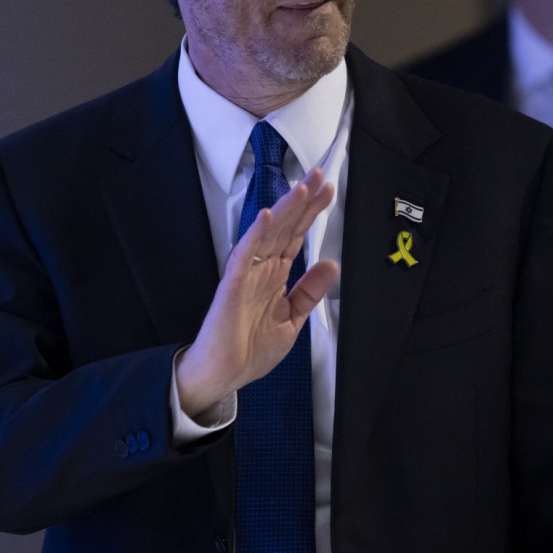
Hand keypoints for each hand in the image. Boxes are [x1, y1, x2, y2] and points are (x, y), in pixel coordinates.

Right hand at [175, 168, 337, 416]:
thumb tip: (330, 265)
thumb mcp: (292, 319)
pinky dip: (254, 235)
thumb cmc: (249, 348)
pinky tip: (265, 217)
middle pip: (285, 227)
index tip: (327, 192)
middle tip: (318, 176)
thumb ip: (309, 291)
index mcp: (275, 275)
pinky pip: (243, 256)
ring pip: (267, 234)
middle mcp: (262, 269)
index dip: (311, 213)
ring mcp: (246, 274)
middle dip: (302, 202)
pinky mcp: (231, 286)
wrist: (223, 375)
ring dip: (283, 210)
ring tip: (301, 189)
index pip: (296, 236)